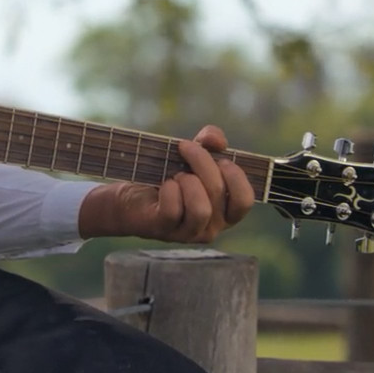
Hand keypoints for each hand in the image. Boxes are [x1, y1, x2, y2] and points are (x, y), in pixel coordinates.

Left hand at [78, 125, 253, 243]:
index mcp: (223, 211)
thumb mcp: (191, 155)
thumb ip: (209, 143)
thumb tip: (216, 140)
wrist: (129, 197)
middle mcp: (211, 226)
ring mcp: (188, 232)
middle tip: (185, 147)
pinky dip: (170, 191)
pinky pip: (173, 211)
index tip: (220, 158)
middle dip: (202, 162)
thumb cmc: (166, 176)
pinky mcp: (164, 230)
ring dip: (188, 182)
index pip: (244, 201)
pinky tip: (165, 184)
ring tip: (176, 175)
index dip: (236, 176)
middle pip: (219, 194)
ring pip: (201, 210)